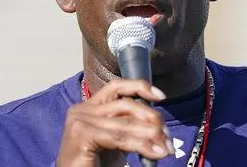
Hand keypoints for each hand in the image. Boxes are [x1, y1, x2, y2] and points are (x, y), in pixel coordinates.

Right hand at [56, 79, 174, 166]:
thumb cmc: (94, 164)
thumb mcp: (114, 139)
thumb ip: (129, 126)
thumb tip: (158, 125)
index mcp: (89, 107)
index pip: (116, 86)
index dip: (140, 87)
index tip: (161, 97)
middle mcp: (81, 110)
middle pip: (126, 104)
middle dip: (151, 119)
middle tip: (167, 138)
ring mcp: (79, 121)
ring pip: (126, 122)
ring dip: (150, 135)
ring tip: (164, 148)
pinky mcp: (81, 135)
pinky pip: (119, 137)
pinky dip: (140, 145)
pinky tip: (153, 153)